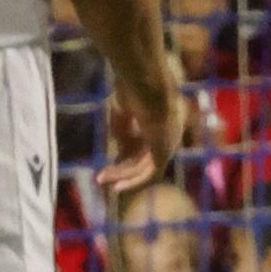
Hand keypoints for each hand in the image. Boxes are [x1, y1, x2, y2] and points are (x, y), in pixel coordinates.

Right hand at [98, 79, 188, 195]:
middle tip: (102, 176)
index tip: (110, 160)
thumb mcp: (122, 113)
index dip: (126, 154)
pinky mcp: (165, 151)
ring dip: (123, 176)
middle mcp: (169, 134)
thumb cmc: (132, 91)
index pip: (145, 144)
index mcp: (162, 120)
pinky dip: (133, 181)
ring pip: (145, 168)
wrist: (146, 85)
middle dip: (122, 169)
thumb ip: (123, 133)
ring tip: (101, 179)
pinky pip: (150, 174)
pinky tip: (117, 186)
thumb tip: (121, 154)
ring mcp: (169, 143)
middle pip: (144, 158)